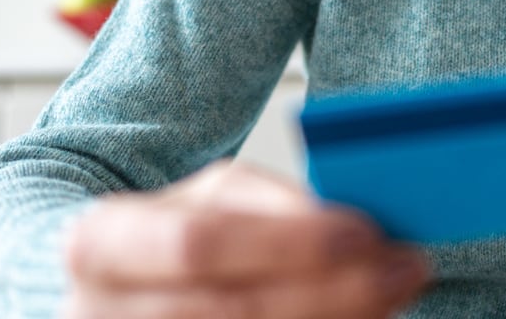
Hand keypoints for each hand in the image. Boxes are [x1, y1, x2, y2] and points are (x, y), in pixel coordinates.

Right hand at [62, 160, 429, 317]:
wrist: (107, 290)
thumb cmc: (168, 237)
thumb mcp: (204, 198)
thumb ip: (268, 203)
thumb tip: (343, 223)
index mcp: (102, 242)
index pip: (200, 244)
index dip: (287, 243)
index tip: (367, 233)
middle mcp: (99, 313)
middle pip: (232, 311)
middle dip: (331, 291)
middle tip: (406, 269)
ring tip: (395, 296)